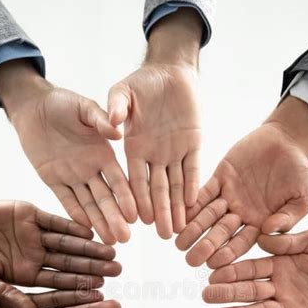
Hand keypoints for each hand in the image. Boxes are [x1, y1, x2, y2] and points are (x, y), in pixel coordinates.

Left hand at [0, 61, 136, 243]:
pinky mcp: (53, 179)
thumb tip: (118, 134)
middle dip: (115, 218)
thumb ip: (99, 120)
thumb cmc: (62, 102)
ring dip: (98, 222)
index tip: (137, 215)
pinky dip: (74, 213)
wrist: (33, 107)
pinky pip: (65, 200)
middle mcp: (91, 169)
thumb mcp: (83, 107)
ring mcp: (73, 176)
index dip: (127, 198)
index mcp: (103, 153)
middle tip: (125, 239)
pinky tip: (84, 229)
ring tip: (109, 242)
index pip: (119, 181)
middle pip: (106, 198)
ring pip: (88, 204)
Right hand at [0, 200, 119, 288]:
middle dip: (93, 268)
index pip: (57, 285)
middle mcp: (37, 258)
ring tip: (112, 252)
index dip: (77, 288)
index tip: (99, 292)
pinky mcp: (34, 215)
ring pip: (69, 243)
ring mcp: (37, 237)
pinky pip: (56, 221)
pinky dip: (72, 225)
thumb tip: (20, 306)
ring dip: (89, 248)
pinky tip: (91, 232)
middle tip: (117, 271)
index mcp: (27, 276)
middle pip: (70, 265)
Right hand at [108, 9, 202, 238]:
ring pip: (176, 184)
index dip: (137, 200)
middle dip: (161, 212)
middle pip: (157, 189)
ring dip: (178, 206)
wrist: (170, 70)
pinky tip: (195, 203)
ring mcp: (175, 151)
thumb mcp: (123, 91)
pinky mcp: (194, 143)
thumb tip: (112, 124)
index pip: (134, 180)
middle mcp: (154, 155)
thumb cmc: (142, 81)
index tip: (137, 220)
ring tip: (180, 229)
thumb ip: (115, 106)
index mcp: (134, 147)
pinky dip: (194, 184)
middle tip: (164, 236)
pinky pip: (194, 167)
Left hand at [176, 97, 307, 267]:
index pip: (242, 243)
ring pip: (208, 215)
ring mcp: (229, 195)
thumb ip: (289, 217)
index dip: (228, 253)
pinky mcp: (221, 177)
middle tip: (190, 260)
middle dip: (206, 246)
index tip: (215, 265)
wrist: (287, 141)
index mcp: (260, 223)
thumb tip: (270, 231)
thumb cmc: (299, 171)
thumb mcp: (302, 197)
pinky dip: (192, 202)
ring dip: (194, 228)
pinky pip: (204, 191)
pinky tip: (181, 213)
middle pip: (220, 233)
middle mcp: (241, 213)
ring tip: (178, 242)